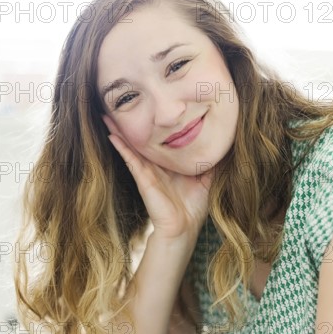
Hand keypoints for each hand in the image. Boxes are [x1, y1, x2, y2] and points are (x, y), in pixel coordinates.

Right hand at [102, 114, 213, 239]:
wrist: (183, 227)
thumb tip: (224, 147)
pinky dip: (121, 146)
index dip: (155, 126)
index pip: (161, 141)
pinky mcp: (143, 177)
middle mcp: (157, 165)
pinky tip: (112, 134)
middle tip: (123, 105)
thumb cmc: (193, 207)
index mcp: (170, 164)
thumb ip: (211, 163)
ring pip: (132, 146)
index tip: (150, 108)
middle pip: (142, 140)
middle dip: (132, 124)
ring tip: (108, 114)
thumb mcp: (206, 179)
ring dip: (120, 131)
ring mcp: (147, 170)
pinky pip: (130, 159)